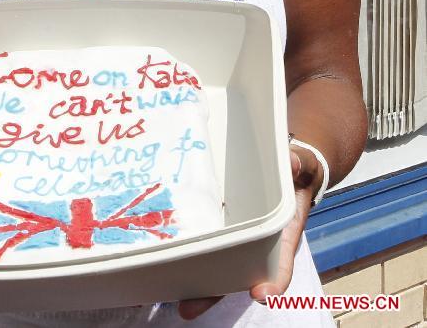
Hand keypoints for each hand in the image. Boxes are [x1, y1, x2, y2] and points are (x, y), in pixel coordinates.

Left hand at [177, 147, 322, 319]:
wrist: (290, 172)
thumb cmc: (297, 173)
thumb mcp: (302, 166)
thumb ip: (299, 164)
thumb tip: (293, 163)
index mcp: (283, 234)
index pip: (280, 263)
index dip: (273, 280)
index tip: (260, 293)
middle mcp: (261, 243)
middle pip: (238, 275)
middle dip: (215, 293)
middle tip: (189, 308)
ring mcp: (241, 238)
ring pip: (220, 267)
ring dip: (199, 284)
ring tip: (171, 299)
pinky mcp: (225, 227)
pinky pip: (210, 245)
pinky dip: (192, 256)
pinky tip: (168, 264)